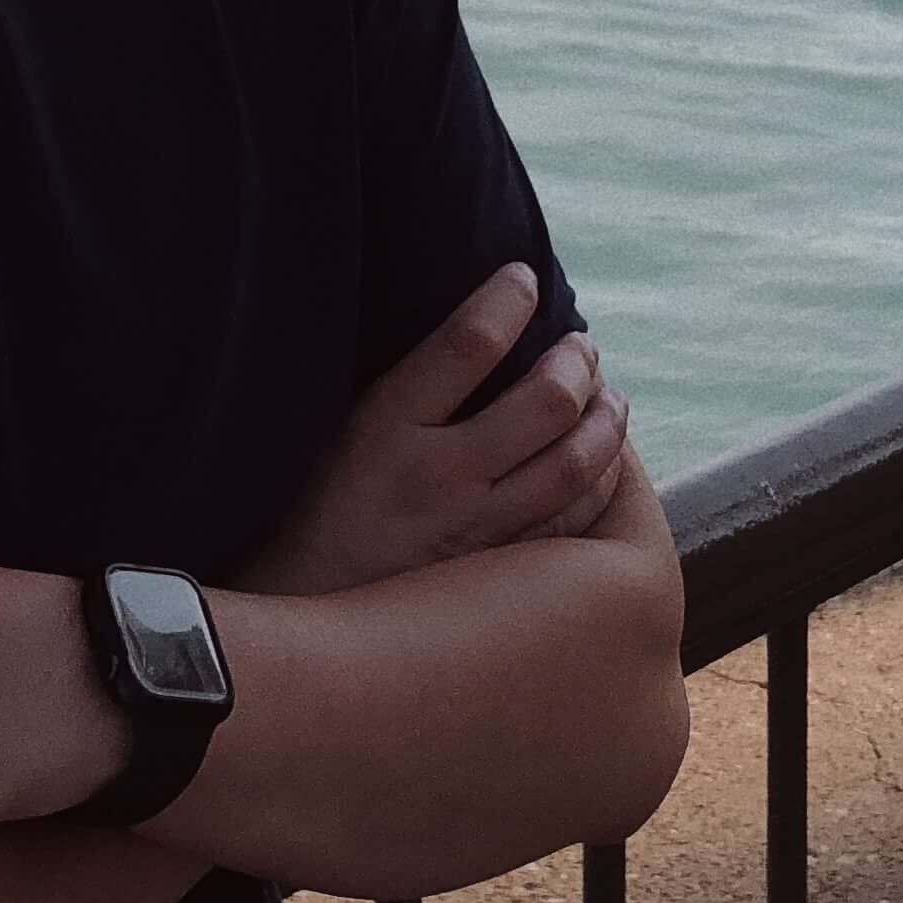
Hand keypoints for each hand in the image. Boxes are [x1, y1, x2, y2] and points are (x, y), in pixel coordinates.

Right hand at [237, 265, 631, 596]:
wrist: (294, 624)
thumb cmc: (313, 512)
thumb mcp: (340, 431)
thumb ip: (406, 387)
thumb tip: (478, 328)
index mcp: (386, 428)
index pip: (469, 342)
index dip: (508, 298)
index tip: (523, 278)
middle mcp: (437, 480)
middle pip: (546, 402)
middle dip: (579, 362)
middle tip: (583, 347)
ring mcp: (474, 534)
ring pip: (575, 466)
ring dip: (606, 421)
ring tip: (609, 397)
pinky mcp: (496, 579)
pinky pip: (572, 523)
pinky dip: (602, 483)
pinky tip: (602, 462)